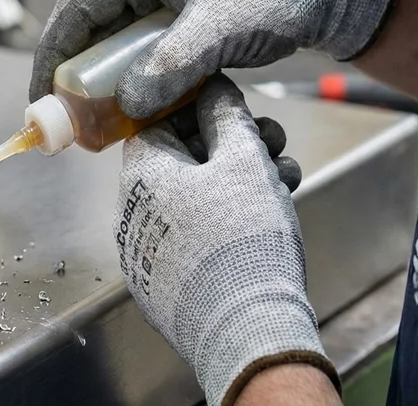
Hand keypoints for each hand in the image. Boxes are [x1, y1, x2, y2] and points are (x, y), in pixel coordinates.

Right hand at [30, 0, 396, 116]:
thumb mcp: (222, 30)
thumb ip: (169, 69)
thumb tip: (127, 107)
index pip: (77, 6)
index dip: (54, 58)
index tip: (42, 101)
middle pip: (91, 16)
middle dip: (79, 69)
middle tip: (72, 117)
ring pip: (116, 25)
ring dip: (109, 69)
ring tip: (103, 113)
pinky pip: (142, 28)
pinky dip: (136, 62)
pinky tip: (140, 93)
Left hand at [117, 74, 339, 405]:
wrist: (247, 329)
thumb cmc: (242, 239)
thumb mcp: (243, 159)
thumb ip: (226, 115)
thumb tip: (212, 88)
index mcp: (139, 175)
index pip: (157, 122)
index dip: (200, 108)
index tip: (235, 108)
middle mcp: (132, 212)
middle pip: (183, 160)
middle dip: (233, 144)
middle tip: (274, 141)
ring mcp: (148, 251)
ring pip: (196, 197)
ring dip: (242, 179)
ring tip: (285, 176)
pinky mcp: (168, 283)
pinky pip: (196, 235)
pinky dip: (229, 218)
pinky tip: (271, 212)